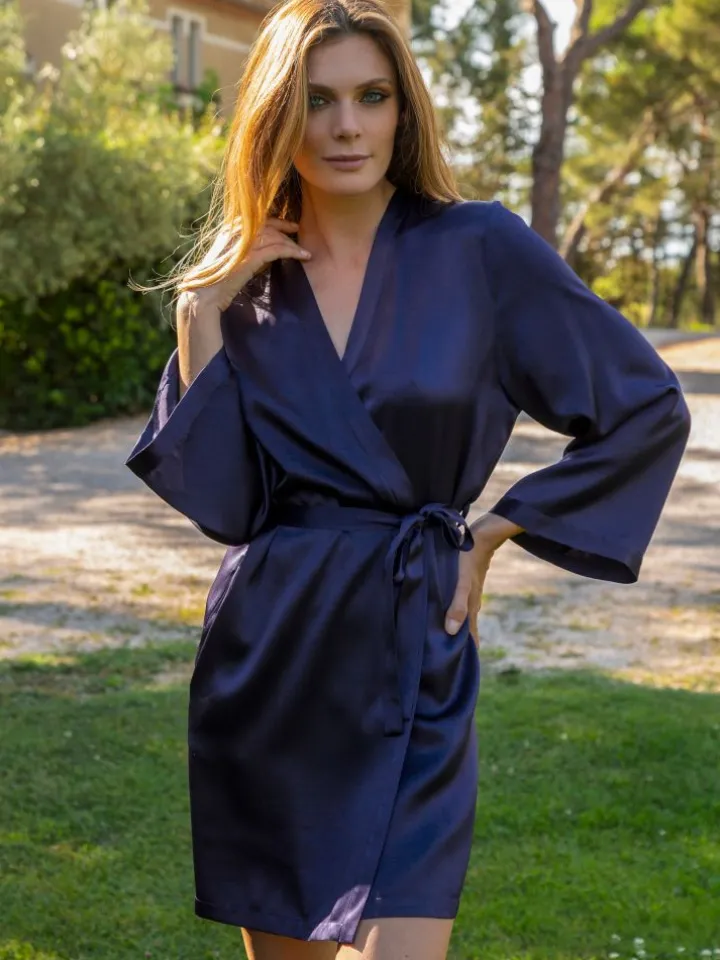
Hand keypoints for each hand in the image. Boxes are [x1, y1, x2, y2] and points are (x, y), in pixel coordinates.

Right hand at [193, 217, 311, 312]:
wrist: (205, 294)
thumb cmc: (217, 282)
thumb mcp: (231, 259)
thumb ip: (245, 250)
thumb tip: (267, 251)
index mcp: (229, 230)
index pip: (257, 219)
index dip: (275, 221)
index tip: (288, 225)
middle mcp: (236, 232)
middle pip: (268, 225)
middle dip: (285, 228)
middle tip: (298, 231)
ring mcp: (243, 243)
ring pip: (275, 237)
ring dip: (292, 244)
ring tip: (304, 252)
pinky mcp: (251, 257)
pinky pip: (278, 249)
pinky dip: (293, 251)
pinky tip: (303, 256)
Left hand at [443, 512, 523, 646]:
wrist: (481, 537)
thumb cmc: (467, 561)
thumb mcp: (460, 584)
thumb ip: (456, 606)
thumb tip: (450, 632)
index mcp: (471, 608)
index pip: (470, 637)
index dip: (466, 652)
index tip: (458, 668)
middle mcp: (472, 604)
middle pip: (466, 629)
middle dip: (459, 643)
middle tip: (445, 657)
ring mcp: (470, 593)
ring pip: (463, 616)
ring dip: (455, 628)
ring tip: (442, 638)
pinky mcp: (466, 584)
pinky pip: (460, 604)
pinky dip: (454, 613)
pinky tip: (446, 611)